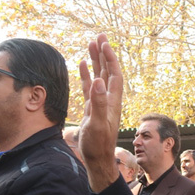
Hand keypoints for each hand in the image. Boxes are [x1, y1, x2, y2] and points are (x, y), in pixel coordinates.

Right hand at [79, 33, 122, 191]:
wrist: (97, 159)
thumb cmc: (98, 145)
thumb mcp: (97, 123)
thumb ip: (98, 103)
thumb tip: (99, 81)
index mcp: (112, 101)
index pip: (114, 75)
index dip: (110, 59)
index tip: (104, 43)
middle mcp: (108, 100)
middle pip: (107, 71)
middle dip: (103, 54)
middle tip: (99, 35)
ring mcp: (99, 103)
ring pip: (98, 77)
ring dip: (95, 61)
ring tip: (91, 44)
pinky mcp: (91, 109)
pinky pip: (89, 87)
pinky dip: (86, 75)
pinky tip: (81, 65)